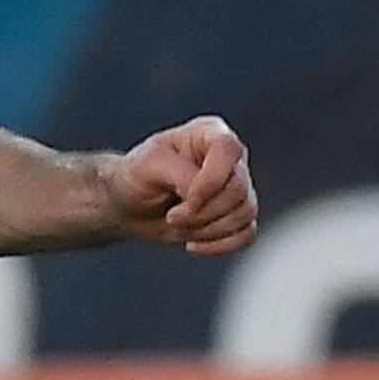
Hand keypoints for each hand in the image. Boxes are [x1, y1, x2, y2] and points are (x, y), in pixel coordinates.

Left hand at [104, 115, 254, 253]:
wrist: (131, 206)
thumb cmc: (137, 177)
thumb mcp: (147, 166)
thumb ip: (180, 174)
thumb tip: (204, 195)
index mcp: (209, 133)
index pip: (228, 149)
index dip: (210, 180)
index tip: (182, 198)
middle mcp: (230, 158)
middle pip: (238, 189)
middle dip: (202, 212)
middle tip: (172, 217)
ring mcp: (238, 187)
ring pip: (245, 214)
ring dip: (207, 230)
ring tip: (179, 226)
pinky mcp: (238, 215)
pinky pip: (247, 234)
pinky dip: (219, 246)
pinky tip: (193, 244)